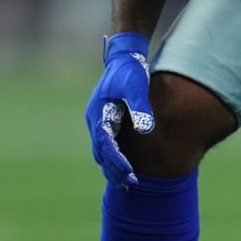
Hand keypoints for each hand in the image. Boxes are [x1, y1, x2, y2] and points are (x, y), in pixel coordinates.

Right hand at [86, 32, 154, 187]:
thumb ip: (140, 107)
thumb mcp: (136, 86)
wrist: (124, 57)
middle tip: (130, 183)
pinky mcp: (105, 120)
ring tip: (127, 181)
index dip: (117, 161)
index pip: (106, 145)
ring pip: (102, 151)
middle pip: (101, 152)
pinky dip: (113, 157)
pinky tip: (126, 166)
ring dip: (112, 166)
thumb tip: (145, 130)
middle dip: (114, 169)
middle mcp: (95, 119)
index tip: (130, 173)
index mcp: (99, 113)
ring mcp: (98, 120)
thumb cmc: (131, 71)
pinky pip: (106, 145)